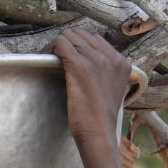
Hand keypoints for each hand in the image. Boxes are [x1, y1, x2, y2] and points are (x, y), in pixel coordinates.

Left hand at [52, 29, 131, 157]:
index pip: (96, 40)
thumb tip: (92, 70)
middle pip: (82, 35)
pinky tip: (45, 58)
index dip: (78, 46)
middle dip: (66, 43)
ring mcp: (96, 60)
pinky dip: (50, 48)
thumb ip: (107, 76)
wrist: (99, 133)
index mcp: (122, 62)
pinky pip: (61, 44)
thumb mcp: (112, 92)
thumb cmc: (101, 118)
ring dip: (56, 45)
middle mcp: (111, 57)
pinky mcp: (79, 66)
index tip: (68, 57)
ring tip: (49, 58)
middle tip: (55, 57)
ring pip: (70, 36)